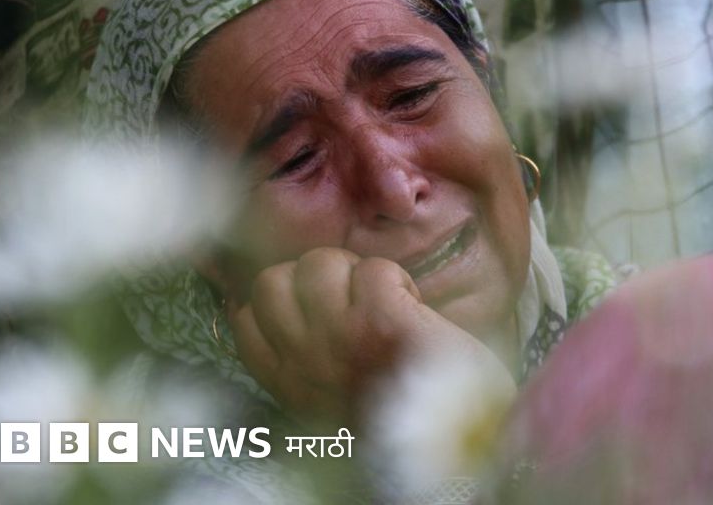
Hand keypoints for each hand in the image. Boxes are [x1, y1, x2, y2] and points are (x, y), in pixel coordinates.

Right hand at [227, 247, 515, 419]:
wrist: (466, 448)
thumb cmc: (403, 421)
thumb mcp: (334, 401)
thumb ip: (307, 362)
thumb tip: (284, 313)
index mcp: (289, 384)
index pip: (245, 318)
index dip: (279, 299)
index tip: (315, 306)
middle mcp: (306, 362)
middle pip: (272, 281)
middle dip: (311, 275)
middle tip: (350, 297)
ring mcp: (344, 340)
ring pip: (318, 263)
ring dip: (354, 271)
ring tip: (382, 299)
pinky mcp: (389, 324)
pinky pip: (374, 270)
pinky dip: (395, 278)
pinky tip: (412, 305)